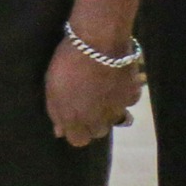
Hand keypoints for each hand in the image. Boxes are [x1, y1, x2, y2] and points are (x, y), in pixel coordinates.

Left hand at [45, 31, 143, 146]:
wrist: (99, 44)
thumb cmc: (68, 65)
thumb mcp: (52, 88)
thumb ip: (56, 113)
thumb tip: (60, 132)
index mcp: (78, 120)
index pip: (78, 141)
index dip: (74, 130)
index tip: (70, 117)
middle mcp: (101, 120)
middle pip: (98, 131)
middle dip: (91, 121)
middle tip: (84, 100)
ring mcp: (119, 108)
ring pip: (115, 119)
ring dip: (108, 110)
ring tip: (100, 90)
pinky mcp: (133, 95)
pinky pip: (128, 102)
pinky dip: (122, 94)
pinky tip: (115, 81)